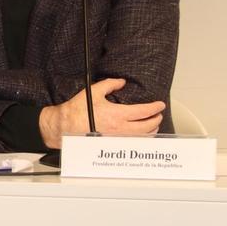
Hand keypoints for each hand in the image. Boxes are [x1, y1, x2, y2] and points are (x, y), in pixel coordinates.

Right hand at [38, 79, 164, 148]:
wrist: (66, 126)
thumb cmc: (77, 111)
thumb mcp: (94, 91)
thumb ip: (110, 84)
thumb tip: (121, 82)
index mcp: (118, 114)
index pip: (144, 112)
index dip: (155, 108)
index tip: (160, 105)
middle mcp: (121, 128)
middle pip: (147, 126)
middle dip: (156, 119)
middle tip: (159, 114)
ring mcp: (118, 138)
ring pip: (142, 137)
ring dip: (152, 131)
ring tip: (153, 125)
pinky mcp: (113, 143)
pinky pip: (133, 142)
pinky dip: (142, 138)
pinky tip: (142, 135)